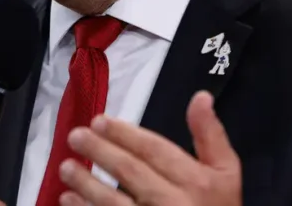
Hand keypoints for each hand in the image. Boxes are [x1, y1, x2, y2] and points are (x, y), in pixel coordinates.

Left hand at [58, 90, 240, 204]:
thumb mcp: (226, 172)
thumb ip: (210, 135)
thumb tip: (200, 96)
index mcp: (196, 182)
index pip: (155, 152)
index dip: (126, 134)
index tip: (99, 120)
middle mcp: (173, 204)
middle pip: (132, 173)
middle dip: (101, 152)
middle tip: (75, 136)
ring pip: (114, 203)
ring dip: (86, 184)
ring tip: (65, 166)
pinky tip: (68, 199)